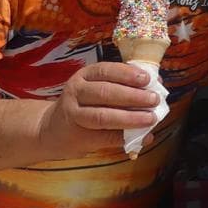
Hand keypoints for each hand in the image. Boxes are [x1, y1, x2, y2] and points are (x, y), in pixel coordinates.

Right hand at [36, 62, 160, 158]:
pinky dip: (126, 137)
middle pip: (105, 92)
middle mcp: (76, 92)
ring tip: (150, 118)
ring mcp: (74, 115)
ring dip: (130, 118)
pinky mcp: (77, 136)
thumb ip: (121, 84)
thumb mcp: (96, 87)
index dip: (127, 74)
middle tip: (154, 99)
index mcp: (85, 76)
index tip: (147, 79)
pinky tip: (143, 137)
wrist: (52, 129)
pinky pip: (105, 137)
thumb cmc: (85, 103)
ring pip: (103, 115)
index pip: (105, 70)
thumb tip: (155, 84)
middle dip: (133, 96)